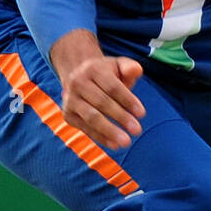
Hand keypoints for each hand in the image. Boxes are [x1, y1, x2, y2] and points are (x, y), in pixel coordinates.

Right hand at [50, 28, 144, 150]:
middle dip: (121, 117)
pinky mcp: (68, 115)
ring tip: (126, 142)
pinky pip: (86, 128)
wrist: (79, 77)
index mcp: (92, 69)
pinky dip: (101, 138)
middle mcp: (77, 83)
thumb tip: (137, 70)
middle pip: (102, 102)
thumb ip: (129, 67)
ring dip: (110, 131)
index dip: (127, 100)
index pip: (112, 87)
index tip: (142, 114)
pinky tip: (115, 144)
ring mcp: (70, 100)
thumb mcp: (118, 66)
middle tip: (137, 130)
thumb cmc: (106, 74)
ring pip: (92, 117)